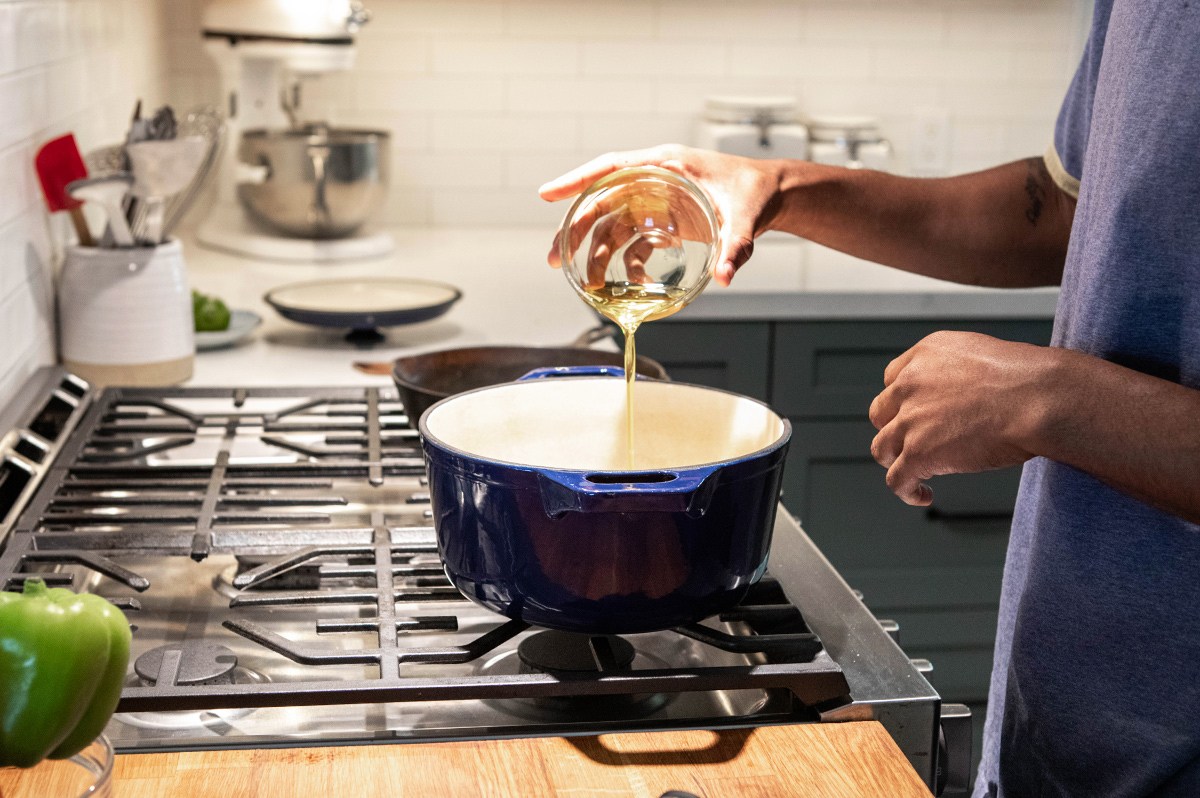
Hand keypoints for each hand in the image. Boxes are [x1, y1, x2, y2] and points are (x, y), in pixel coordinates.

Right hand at [539, 144, 782, 285]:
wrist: (773, 195)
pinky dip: (629, 264)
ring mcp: (657, 202)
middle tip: (555, 258)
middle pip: (604, 202)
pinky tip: (629, 284)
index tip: (547, 194)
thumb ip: (736, 246)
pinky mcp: (665, 222)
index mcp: (666, 165)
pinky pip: (636, 243)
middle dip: (577, 230)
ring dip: (597, 253)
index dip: (577, 181)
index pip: (611, 167)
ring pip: (615, 226)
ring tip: (585, 282)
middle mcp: (654, 181)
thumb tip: (725, 277)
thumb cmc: (757, 193)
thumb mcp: (746, 217)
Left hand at [868, 331, 1051, 504]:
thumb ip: (961, 372)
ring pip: (882, 447)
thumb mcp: (983, 356)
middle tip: (915, 442)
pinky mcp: (919, 453)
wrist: (1039, 398)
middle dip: (895, 428)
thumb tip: (968, 395)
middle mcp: (910, 384)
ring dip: (896, 460)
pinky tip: (923, 495)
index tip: (914, 413)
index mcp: (926, 355)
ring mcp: (911, 420)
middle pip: (881, 413)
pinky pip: (897, 479)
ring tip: (914, 472)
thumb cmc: (1030, 380)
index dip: (903, 400)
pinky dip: (906, 491)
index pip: (894, 378)